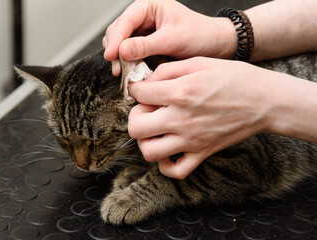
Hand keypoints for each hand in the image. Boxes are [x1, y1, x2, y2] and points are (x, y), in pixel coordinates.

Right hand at [103, 0, 236, 75]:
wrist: (214, 46)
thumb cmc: (199, 35)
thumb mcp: (172, 39)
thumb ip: (146, 45)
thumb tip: (121, 51)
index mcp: (149, 6)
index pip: (125, 21)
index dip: (116, 39)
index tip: (111, 56)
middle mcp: (143, 16)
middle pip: (117, 31)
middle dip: (115, 50)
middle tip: (119, 70)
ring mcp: (142, 31)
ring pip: (120, 43)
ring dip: (119, 58)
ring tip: (124, 73)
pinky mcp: (144, 45)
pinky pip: (129, 53)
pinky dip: (127, 62)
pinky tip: (130, 72)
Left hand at [128, 57, 282, 178]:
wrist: (265, 101)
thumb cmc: (235, 78)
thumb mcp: (200, 62)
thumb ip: (169, 70)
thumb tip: (148, 81)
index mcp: (180, 93)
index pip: (138, 94)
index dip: (135, 89)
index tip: (142, 89)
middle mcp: (181, 119)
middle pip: (135, 127)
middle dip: (135, 116)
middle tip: (146, 110)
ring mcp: (191, 141)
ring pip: (149, 152)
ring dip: (145, 141)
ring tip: (155, 130)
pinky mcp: (202, 153)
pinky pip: (175, 171)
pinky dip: (165, 164)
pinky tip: (168, 151)